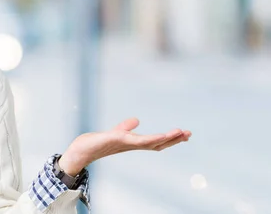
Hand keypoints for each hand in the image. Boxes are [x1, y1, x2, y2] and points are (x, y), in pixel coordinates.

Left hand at [58, 118, 191, 175]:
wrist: (81, 150)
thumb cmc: (97, 143)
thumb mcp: (115, 132)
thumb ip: (126, 127)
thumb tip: (137, 120)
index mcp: (133, 142)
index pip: (155, 141)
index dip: (170, 139)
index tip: (184, 133)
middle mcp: (132, 145)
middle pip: (157, 143)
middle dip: (173, 139)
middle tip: (189, 133)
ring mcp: (126, 143)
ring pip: (150, 142)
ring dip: (166, 138)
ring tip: (180, 133)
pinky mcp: (118, 139)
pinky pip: (137, 141)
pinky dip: (150, 138)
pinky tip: (160, 135)